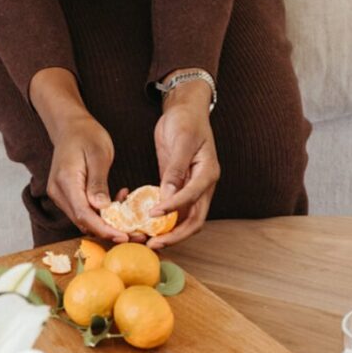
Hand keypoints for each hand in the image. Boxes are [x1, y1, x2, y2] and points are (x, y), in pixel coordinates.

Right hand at [46, 114, 129, 243]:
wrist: (69, 126)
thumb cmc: (86, 134)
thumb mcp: (99, 154)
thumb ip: (98, 183)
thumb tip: (101, 209)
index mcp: (66, 181)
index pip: (84, 214)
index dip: (104, 229)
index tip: (124, 236)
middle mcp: (59, 193)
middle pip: (83, 221)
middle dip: (109, 231)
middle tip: (136, 234)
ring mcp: (61, 195)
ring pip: (84, 219)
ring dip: (107, 223)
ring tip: (131, 219)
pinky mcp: (67, 196)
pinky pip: (84, 211)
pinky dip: (101, 213)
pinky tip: (117, 202)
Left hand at [145, 98, 219, 249]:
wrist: (185, 109)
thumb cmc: (186, 120)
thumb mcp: (182, 140)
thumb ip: (176, 169)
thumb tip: (168, 197)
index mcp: (208, 174)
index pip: (192, 199)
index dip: (173, 210)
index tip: (153, 215)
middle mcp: (202, 185)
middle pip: (193, 220)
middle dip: (174, 235)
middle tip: (153, 244)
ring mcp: (190, 187)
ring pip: (182, 218)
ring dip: (166, 232)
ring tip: (145, 239)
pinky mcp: (177, 185)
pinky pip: (171, 207)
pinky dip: (160, 218)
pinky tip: (143, 224)